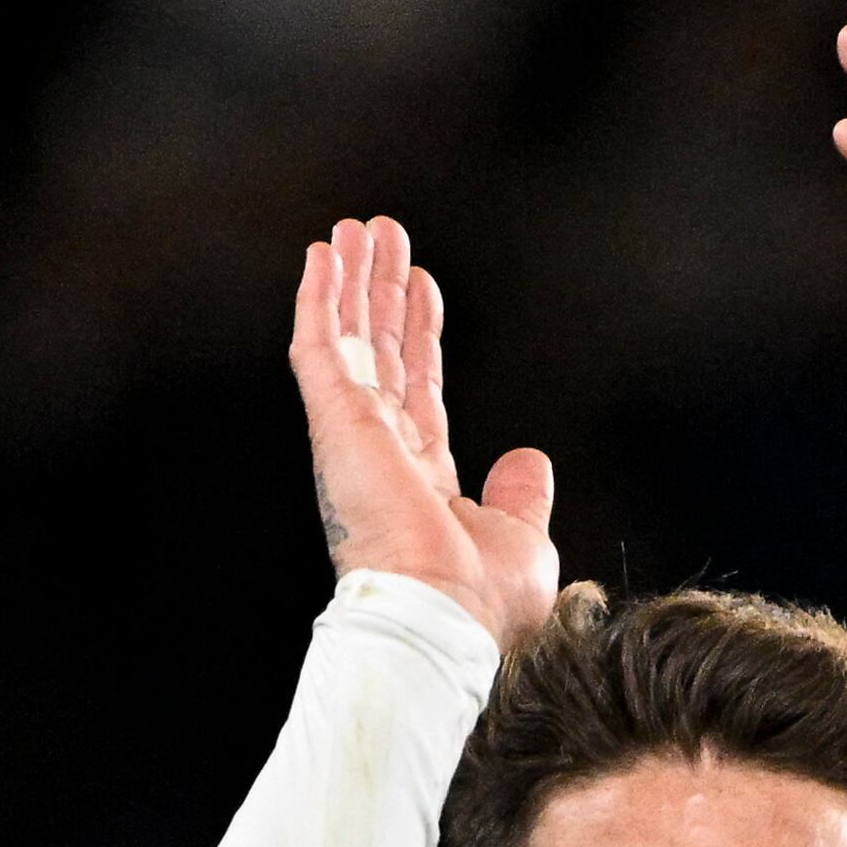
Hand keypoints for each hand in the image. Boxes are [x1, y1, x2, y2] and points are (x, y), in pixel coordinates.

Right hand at [286, 215, 556, 644]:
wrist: (442, 617)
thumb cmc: (481, 601)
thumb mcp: (522, 536)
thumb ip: (520, 493)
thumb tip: (527, 460)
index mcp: (421, 480)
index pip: (419, 389)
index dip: (419, 334)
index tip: (421, 284)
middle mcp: (382, 454)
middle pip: (380, 354)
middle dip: (379, 294)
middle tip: (379, 237)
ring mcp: (355, 438)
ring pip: (348, 342)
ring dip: (349, 282)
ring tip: (351, 229)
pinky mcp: (337, 425)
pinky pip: (322, 351)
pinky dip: (319, 302)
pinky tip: (320, 258)